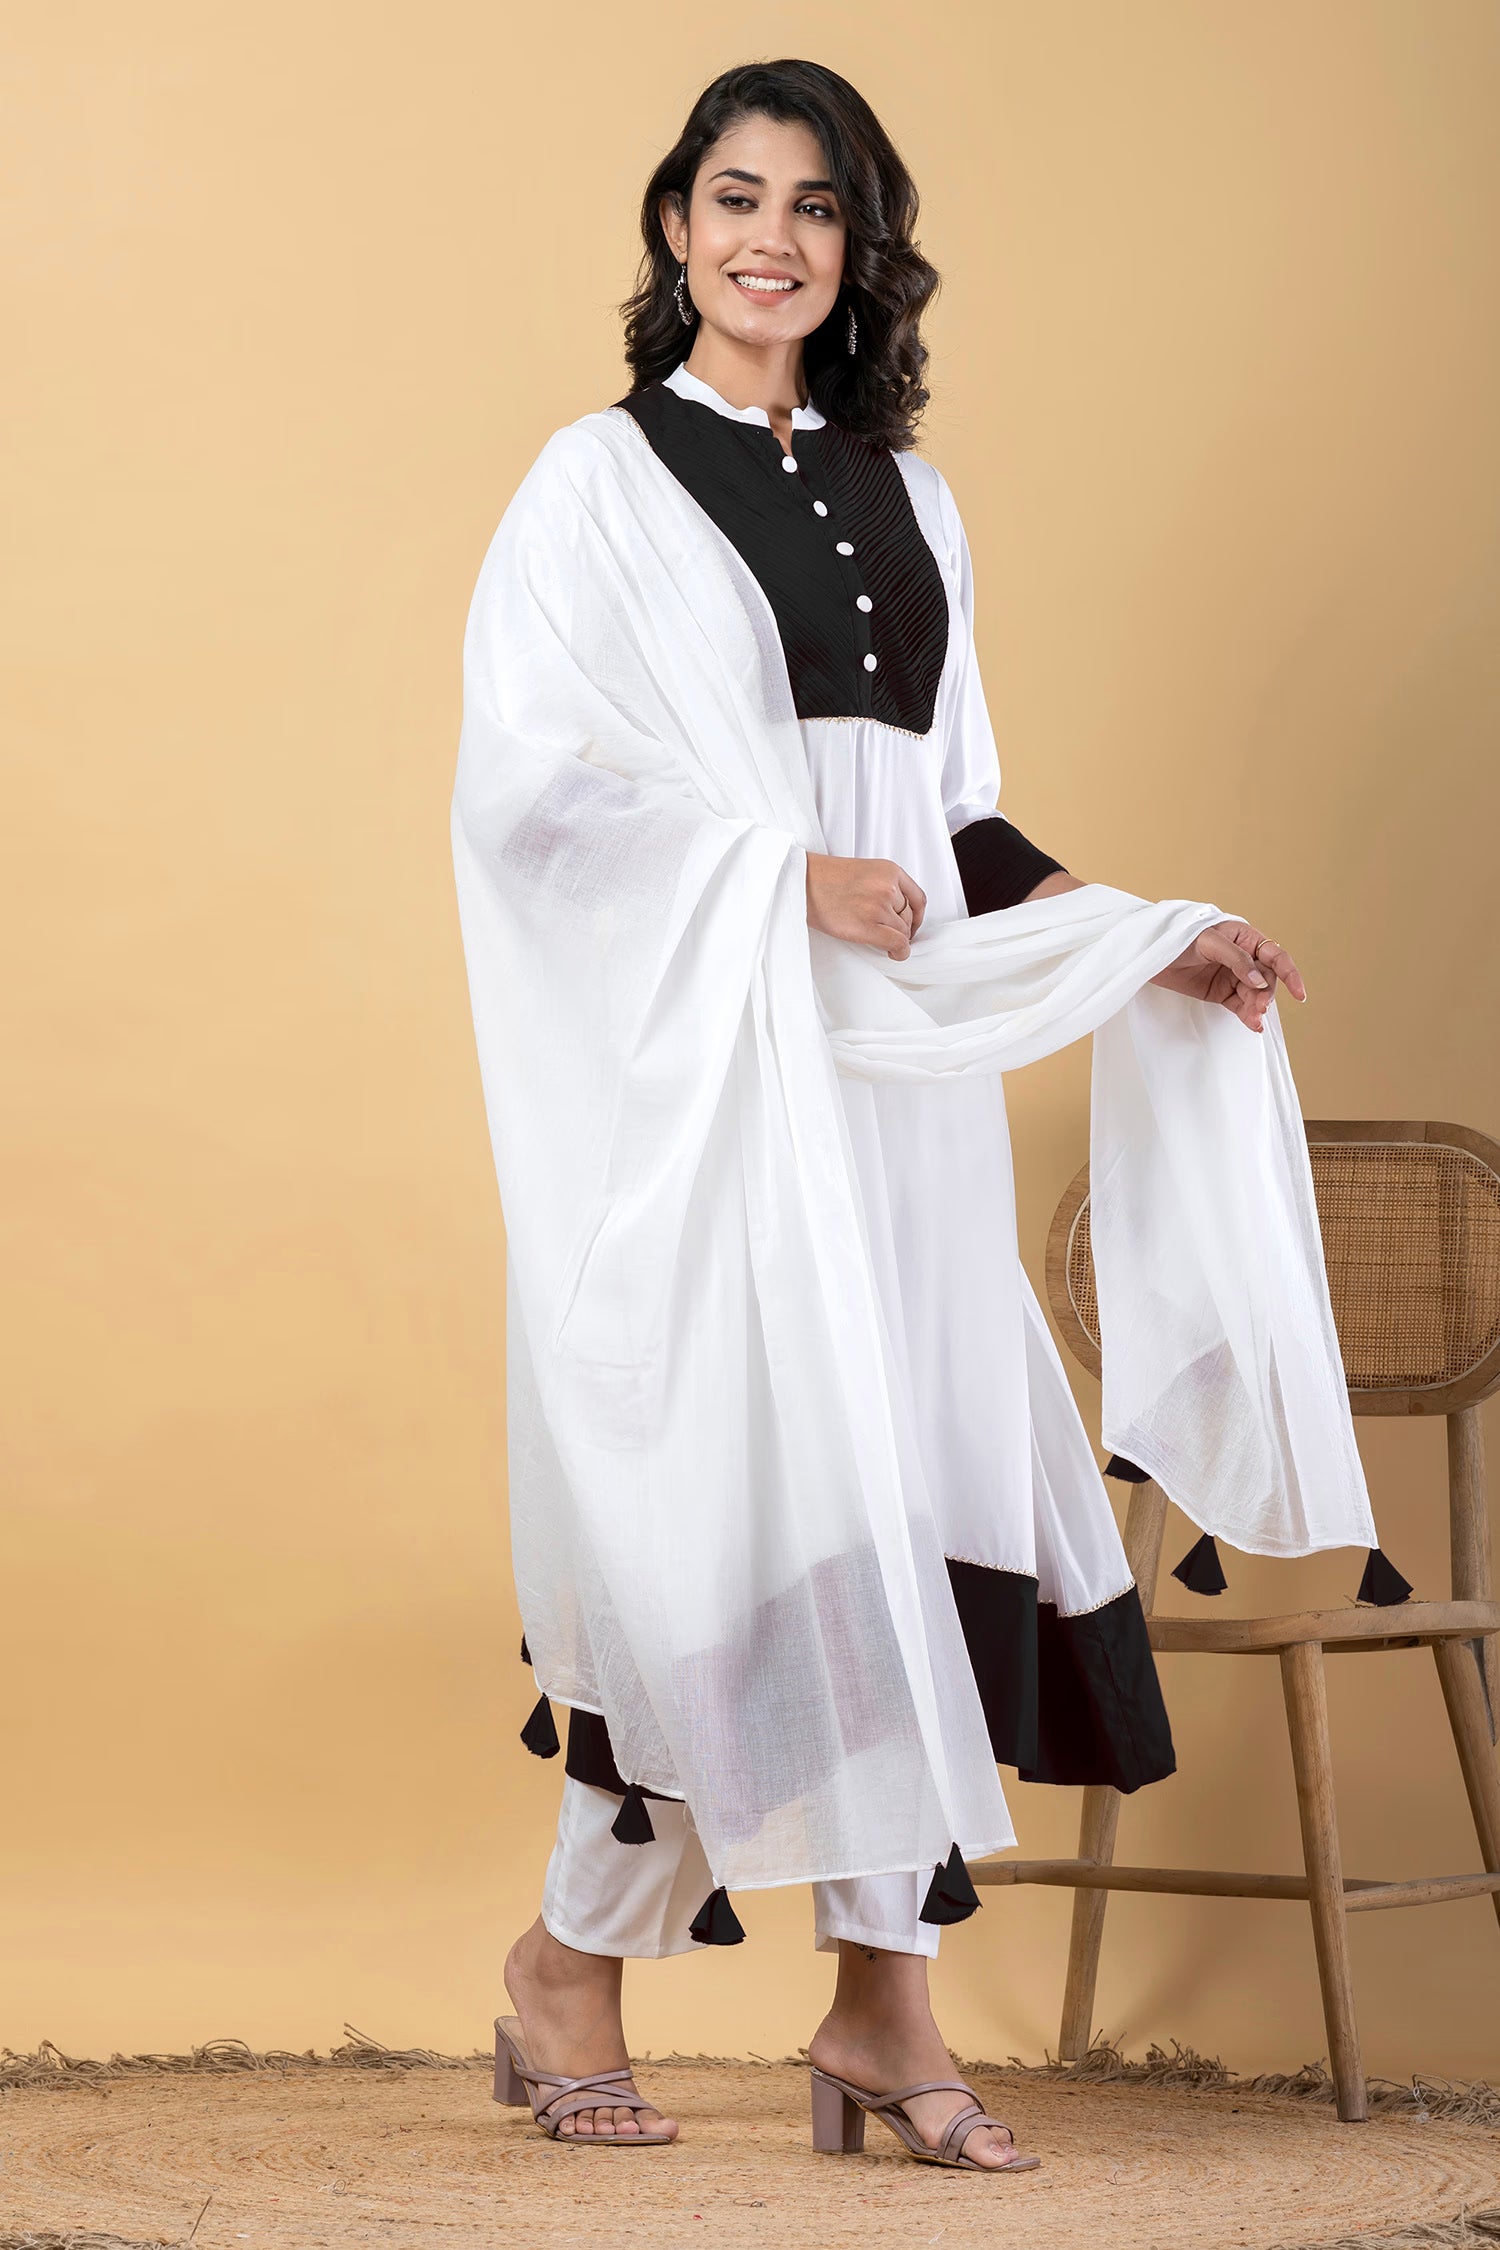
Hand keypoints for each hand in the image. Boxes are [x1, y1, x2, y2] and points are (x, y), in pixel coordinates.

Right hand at [806, 852, 926, 961]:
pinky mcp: (868, 925)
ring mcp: (878, 906)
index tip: (912, 925)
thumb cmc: (826, 879)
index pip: (918, 898)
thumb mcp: (865, 871)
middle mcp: (888, 887)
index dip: (918, 916)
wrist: (802, 883)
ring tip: (883, 941)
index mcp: (889, 870)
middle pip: (909, 917)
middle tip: (892, 935)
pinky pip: (896, 943)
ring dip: (896, 940)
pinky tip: (893, 954)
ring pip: (902, 932)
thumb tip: (899, 913)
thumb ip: (885, 886)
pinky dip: (899, 952)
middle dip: (903, 929)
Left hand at [1151, 918, 1306, 1031]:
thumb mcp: (1208, 943)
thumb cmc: (1178, 937)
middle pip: (1266, 978)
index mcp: (1244, 937)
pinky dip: (1247, 1016)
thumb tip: (1260, 981)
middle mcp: (1243, 957)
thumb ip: (1236, 960)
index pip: (1275, 955)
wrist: (1147, 953)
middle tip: (1258, 1007)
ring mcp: (1231, 976)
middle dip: (1265, 994)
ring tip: (1254, 1020)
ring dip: (1256, 1007)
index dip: (1290, 973)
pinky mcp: (1219, 992)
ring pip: (1253, 994)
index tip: (1299, 994)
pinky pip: (1240, 1005)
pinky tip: (1254, 1025)